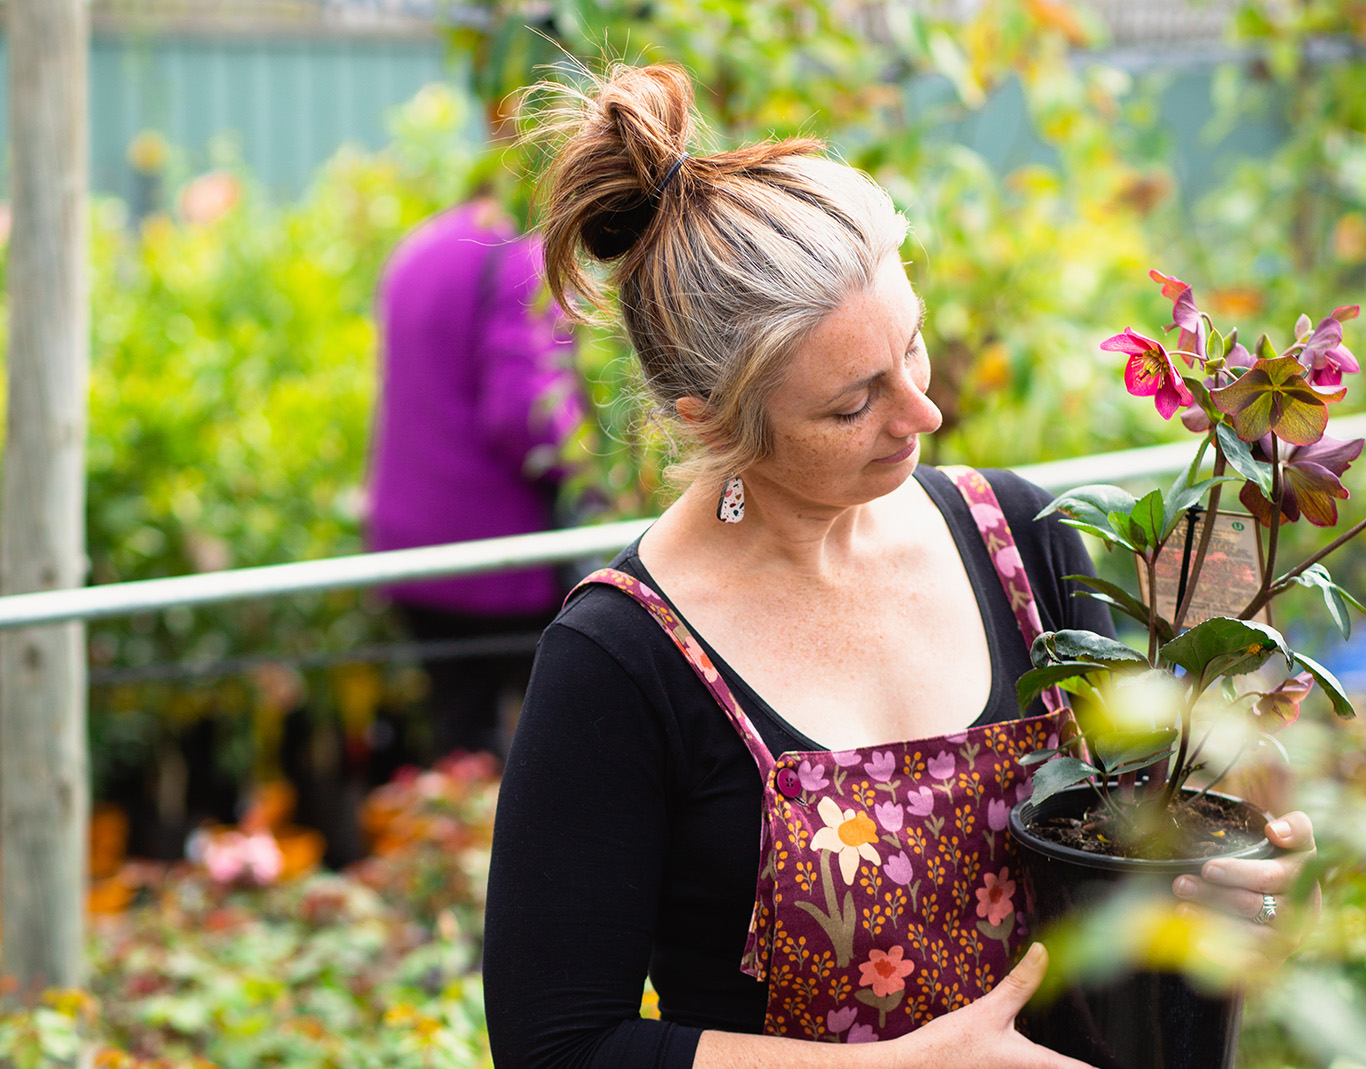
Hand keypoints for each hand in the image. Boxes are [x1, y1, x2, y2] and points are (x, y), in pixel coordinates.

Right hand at [892, 943, 1096, 1067]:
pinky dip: (1029, 1061)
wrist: (915, 1068)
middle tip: (1095, 1055)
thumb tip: (1044, 952)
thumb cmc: (952, 1044)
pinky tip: (1019, 1049)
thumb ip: (1021, 983)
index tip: (1123, 1061)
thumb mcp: (990, 1010)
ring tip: (1064, 1052)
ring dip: (1053, 1060)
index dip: (1098, 1067)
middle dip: (1074, 1061)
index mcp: (1033, 1063)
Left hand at [1170, 810, 1320, 967]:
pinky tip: (1199, 946)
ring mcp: (1286, 938)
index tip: (1208, 868)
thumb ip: (1296, 828)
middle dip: (1213, 894)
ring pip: (1248, 935)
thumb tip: (1276, 831)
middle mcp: (1299, 911)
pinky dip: (1224, 957)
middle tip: (1181, 884)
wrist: (1290, 899)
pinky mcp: (1273, 959)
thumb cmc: (1283, 860)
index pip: (1272, 876)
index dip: (1241, 873)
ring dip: (1213, 924)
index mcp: (1303, 877)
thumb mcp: (1296, 839)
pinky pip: (1250, 963)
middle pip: (1251, 904)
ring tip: (1182, 910)